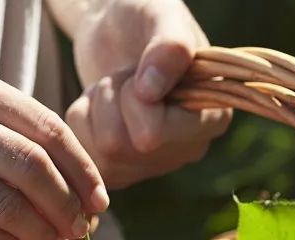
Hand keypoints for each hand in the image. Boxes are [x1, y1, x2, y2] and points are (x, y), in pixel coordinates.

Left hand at [64, 0, 230, 188]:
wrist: (115, 29)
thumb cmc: (143, 17)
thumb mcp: (161, 16)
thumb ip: (168, 47)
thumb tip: (151, 91)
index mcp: (211, 119)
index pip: (153, 133)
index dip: (132, 98)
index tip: (140, 72)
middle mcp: (187, 150)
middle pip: (121, 146)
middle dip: (110, 100)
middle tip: (124, 77)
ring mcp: (154, 166)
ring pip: (101, 153)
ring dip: (96, 108)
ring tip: (115, 87)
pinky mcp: (123, 170)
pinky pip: (87, 159)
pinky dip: (83, 124)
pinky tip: (102, 107)